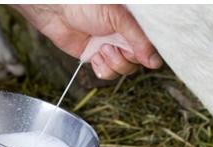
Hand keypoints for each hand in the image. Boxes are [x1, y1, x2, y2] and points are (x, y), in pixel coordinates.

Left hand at [13, 5, 162, 79]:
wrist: (57, 10)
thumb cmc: (86, 4)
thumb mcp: (119, 19)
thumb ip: (139, 41)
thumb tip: (155, 62)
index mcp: (134, 26)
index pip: (150, 48)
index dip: (144, 54)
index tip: (133, 50)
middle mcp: (125, 38)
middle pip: (137, 62)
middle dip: (125, 58)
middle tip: (113, 45)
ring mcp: (111, 48)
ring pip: (123, 70)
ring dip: (112, 63)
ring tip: (102, 47)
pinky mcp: (97, 58)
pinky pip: (108, 73)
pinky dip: (102, 67)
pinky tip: (95, 54)